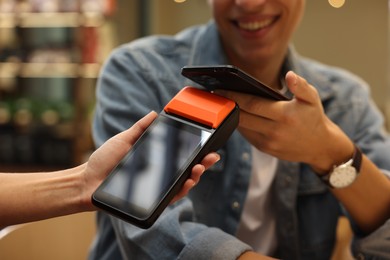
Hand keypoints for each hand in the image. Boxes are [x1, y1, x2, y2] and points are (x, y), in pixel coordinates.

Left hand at [82, 111, 219, 209]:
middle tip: (210, 158)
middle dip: (202, 164)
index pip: (180, 156)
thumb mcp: (124, 140)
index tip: (206, 146)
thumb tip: (155, 113)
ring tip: (199, 168)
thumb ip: (140, 128)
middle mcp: (159, 175)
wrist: (88, 181)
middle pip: (187, 171)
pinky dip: (182, 190)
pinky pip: (171, 197)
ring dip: (195, 177)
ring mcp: (156, 188)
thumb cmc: (104, 161)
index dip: (196, 152)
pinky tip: (188, 182)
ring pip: (183, 185)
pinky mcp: (151, 200)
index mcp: (156, 160)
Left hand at [216, 71, 352, 172]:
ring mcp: (268, 142)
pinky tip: (235, 115)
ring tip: (221, 103)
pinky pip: (247, 135)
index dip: (233, 96)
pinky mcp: (265, 149)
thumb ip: (301, 86)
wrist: (320, 146)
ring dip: (231, 116)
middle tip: (215, 95)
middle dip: (227, 105)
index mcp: (284, 115)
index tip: (219, 89)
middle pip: (242, 116)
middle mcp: (274, 131)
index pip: (252, 104)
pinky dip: (240, 125)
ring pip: (242, 127)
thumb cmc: (313, 118)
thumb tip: (289, 75)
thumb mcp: (312, 99)